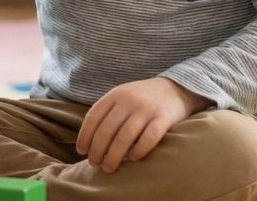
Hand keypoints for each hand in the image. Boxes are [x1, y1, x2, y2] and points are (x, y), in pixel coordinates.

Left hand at [76, 77, 211, 172]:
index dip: (85, 135)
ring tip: (109, 168)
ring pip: (125, 135)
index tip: (81, 151)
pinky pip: (149, 137)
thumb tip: (90, 139)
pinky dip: (139, 149)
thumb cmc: (143, 99)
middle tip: (94, 164)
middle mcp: (128, 100)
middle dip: (98, 149)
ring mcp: (146, 109)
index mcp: (115, 94)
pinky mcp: (164, 118)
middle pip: (107, 128)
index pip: (94, 116)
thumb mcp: (122, 97)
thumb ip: (109, 112)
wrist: (176, 88)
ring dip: (114, 155)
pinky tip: (133, 159)